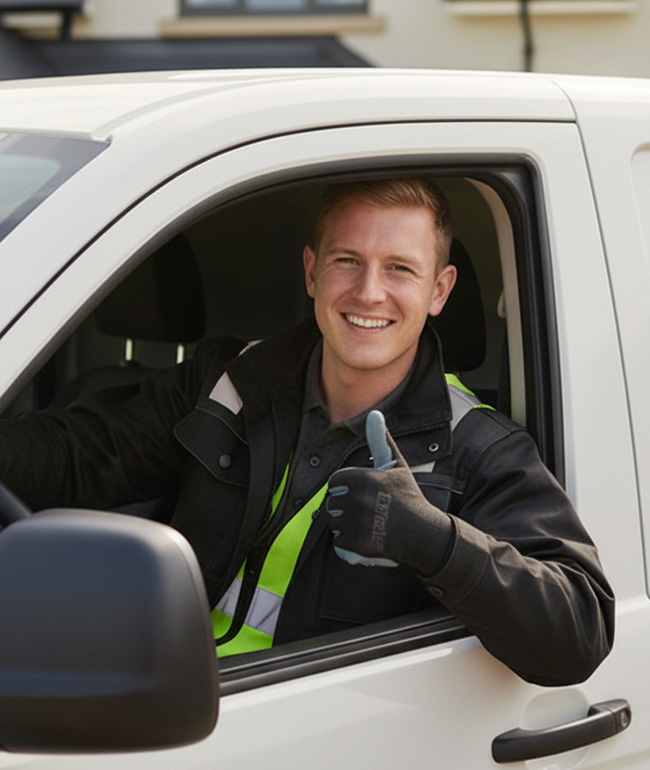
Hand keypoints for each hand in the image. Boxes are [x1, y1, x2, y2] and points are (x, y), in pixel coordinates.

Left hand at [326, 411, 453, 574]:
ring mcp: (357, 523)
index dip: (348, 489)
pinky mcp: (357, 545)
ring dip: (347, 527)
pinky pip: (338, 543)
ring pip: (334, 523)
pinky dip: (350, 546)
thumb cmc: (409, 497)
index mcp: (363, 478)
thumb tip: (375, 413)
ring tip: (370, 526)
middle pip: (332, 503)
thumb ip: (380, 440)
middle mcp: (358, 499)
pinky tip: (370, 541)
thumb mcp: (396, 466)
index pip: (334, 482)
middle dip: (347, 509)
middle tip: (371, 513)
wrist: (424, 535)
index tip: (366, 495)